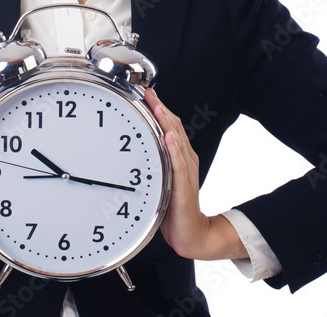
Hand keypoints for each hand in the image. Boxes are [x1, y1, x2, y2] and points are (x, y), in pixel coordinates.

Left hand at [144, 88, 246, 260]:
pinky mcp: (183, 187)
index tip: (146, 94)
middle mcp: (184, 161)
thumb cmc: (173, 208)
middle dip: (161, 110)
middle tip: (148, 93)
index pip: (169, 127)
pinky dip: (175, 150)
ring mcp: (185, 173)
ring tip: (158, 108)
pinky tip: (169, 139)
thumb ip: (155, 162)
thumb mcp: (161, 180)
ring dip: (167, 124)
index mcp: (179, 157)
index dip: (159, 109)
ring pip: (177, 143)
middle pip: (173, 129)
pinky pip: (179, 166)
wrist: (190, 233)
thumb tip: (135, 149)